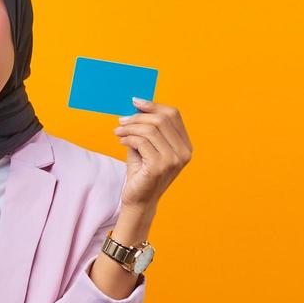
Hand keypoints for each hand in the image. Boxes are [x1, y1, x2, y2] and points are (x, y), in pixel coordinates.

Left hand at [113, 96, 191, 210]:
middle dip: (138, 116)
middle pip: (162, 119)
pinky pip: (141, 142)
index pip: (173, 115)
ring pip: (150, 129)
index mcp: (185, 145)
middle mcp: (184, 152)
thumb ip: (147, 128)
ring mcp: (173, 160)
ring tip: (118, 132)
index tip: (135, 102)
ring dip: (130, 128)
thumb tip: (138, 104)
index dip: (154, 105)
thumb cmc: (142, 172)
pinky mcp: (159, 166)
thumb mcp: (146, 146)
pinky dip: (128, 138)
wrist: (138, 200)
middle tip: (122, 120)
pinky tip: (121, 142)